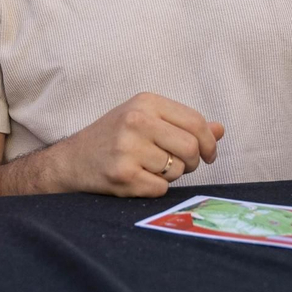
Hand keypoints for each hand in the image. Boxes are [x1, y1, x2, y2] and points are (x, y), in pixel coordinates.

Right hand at [51, 92, 223, 196]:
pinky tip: (136, 179)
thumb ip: (183, 124)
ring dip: (169, 175)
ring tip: (147, 168)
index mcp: (145, 102)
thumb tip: (220, 130)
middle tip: (179, 165)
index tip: (208, 155)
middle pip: (191, 147)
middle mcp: (136, 121)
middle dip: (192, 162)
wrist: (71, 161)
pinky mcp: (122, 174)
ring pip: (176, 170)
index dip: (209, 143)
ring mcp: (127, 147)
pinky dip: (153, 188)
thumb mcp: (146, 120)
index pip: (196, 122)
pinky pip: (160, 188)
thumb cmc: (113, 138)